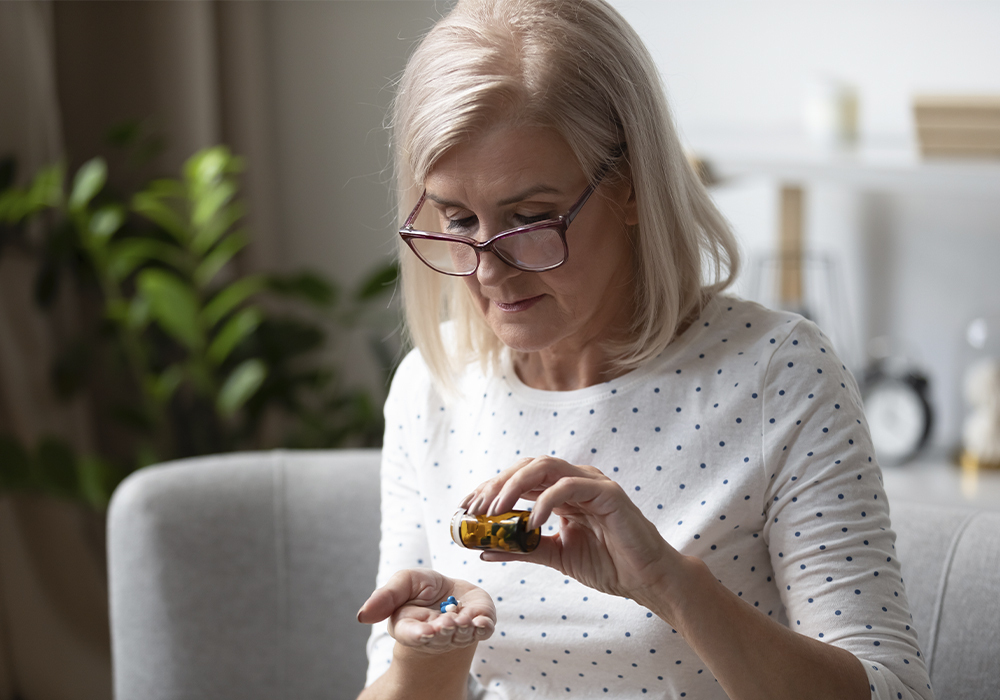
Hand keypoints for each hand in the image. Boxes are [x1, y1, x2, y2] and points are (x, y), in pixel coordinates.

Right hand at [357, 569, 495, 654]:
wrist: (450, 593)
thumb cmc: (423, 590)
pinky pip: (483, 631)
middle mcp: (435, 635)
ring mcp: (458, 633)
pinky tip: (481, 622)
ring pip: (460, 636)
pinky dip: (483, 627)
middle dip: (443, 630)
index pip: (412, 635)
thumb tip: (361, 616)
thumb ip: (385, 597)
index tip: (425, 632)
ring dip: (463, 629)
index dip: (419, 635)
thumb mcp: (403, 583)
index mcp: (411, 626)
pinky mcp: (480, 625)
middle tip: (446, 622)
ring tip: (463, 620)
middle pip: (438, 638)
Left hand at [461, 456, 684, 610]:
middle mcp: (575, 480)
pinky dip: (546, 501)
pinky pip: (570, 486)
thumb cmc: (608, 565)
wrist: (646, 580)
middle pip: (527, 466)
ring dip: (514, 485)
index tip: (466, 507)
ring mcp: (592, 483)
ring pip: (545, 467)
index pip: (520, 478)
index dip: (491, 488)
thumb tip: (484, 550)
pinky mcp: (608, 493)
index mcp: (563, 492)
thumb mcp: (556, 555)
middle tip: (475, 509)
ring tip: (495, 511)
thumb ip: (523, 549)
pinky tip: (532, 522)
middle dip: (497, 484)